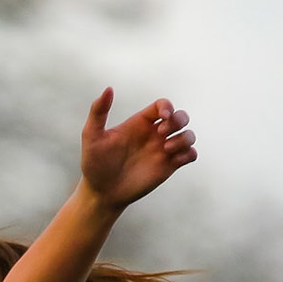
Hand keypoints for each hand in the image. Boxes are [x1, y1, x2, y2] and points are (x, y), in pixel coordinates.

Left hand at [79, 87, 196, 209]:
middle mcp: (154, 135)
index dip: (168, 106)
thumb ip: (98, 112)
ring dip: (184, 138)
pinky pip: (190, 154)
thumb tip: (108, 89)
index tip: (162, 117)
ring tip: (167, 149)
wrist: (101, 192)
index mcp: (140, 123)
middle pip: (180, 116)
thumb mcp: (92, 136)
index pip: (162, 105)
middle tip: (162, 134)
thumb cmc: (94, 164)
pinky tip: (174, 159)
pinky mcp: (168, 166)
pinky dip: (189, 153)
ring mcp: (162, 151)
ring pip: (188, 135)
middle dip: (179, 120)